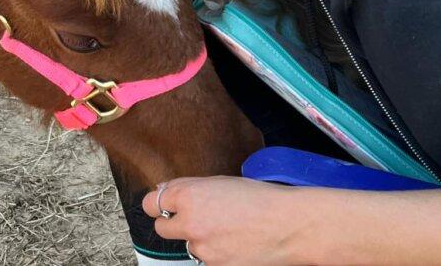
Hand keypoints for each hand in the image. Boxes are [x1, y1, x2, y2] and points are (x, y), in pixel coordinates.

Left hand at [142, 176, 308, 264]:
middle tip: (195, 219)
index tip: (164, 206)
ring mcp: (202, 249)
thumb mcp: (219, 182)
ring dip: (199, 239)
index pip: (151, 203)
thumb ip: (188, 188)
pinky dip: (216, 253)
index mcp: (188, 196)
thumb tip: (165, 192)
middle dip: (175, 223)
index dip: (159, 204)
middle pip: (162, 228)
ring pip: (188, 245)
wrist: (289, 225)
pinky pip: (206, 260)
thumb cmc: (260, 199)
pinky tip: (234, 243)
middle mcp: (190, 223)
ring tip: (226, 230)